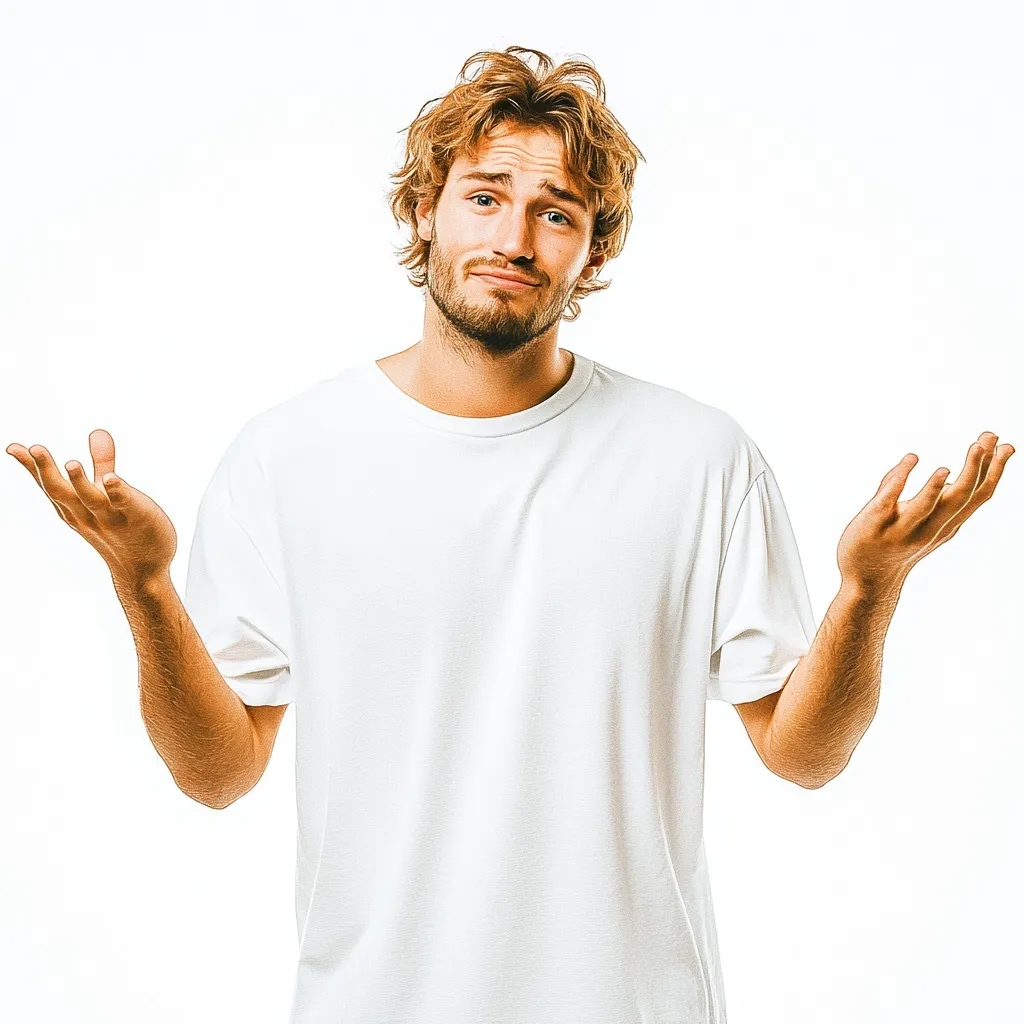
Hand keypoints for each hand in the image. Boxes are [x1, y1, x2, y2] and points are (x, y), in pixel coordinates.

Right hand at [6, 428, 177, 587]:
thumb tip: (97, 431)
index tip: (13, 447)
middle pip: (61, 491)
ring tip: (71, 463)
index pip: (49, 485)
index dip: (31, 467)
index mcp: (75, 507)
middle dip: (46, 471)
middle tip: (33, 448)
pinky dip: (117, 492)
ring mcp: (111, 517)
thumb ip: (102, 462)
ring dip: (79, 482)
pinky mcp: (136, 518)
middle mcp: (86, 513)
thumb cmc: (122, 527)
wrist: (144, 569)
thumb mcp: (106, 492)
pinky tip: (113, 479)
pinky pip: (124, 504)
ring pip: (90, 499)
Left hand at [837, 431, 1013, 592]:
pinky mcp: (874, 525)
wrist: (867, 580)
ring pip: (925, 507)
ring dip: (936, 485)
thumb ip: (933, 497)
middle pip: (959, 498)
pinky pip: (888, 502)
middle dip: (976, 468)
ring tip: (947, 465)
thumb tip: (947, 473)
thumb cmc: (895, 546)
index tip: (1007, 445)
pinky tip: (910, 461)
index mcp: (946, 524)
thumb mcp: (922, 522)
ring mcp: (901, 529)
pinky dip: (899, 481)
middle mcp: (929, 528)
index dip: (995, 472)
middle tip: (985, 439)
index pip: (977, 497)